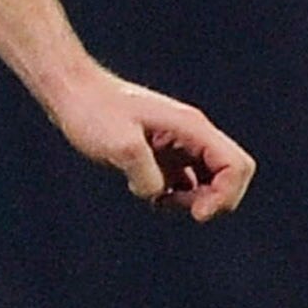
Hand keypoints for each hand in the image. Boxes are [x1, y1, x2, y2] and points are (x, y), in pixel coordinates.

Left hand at [43, 62, 254, 222]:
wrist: (71, 93)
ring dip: (193, 200)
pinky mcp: (161, 151)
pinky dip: (176, 195)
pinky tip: (150, 195)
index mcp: (191, 128)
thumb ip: (145, 174)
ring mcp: (178, 142)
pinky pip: (185, 179)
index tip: (195, 214)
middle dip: (213, 200)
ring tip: (159, 201)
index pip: (236, 166)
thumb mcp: (119, 145)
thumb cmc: (92, 112)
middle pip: (229, 175)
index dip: (226, 196)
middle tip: (173, 205)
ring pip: (209, 179)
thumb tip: (160, 194)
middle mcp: (191, 133)